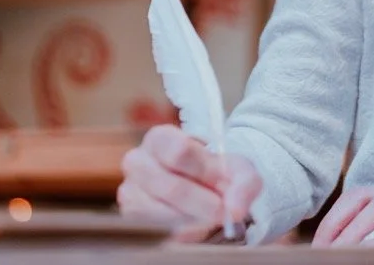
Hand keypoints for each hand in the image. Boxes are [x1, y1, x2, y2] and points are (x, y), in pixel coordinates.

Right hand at [118, 124, 261, 239]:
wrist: (205, 191)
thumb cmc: (217, 174)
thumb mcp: (238, 170)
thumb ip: (243, 184)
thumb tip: (234, 211)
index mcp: (159, 138)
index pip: (179, 151)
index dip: (206, 172)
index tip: (225, 186)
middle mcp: (137, 162)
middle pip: (171, 187)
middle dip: (203, 204)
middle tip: (224, 212)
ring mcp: (130, 192)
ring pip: (163, 215)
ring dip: (194, 221)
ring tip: (210, 217)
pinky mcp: (130, 218)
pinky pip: (158, 233)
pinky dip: (183, 234)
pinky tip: (196, 226)